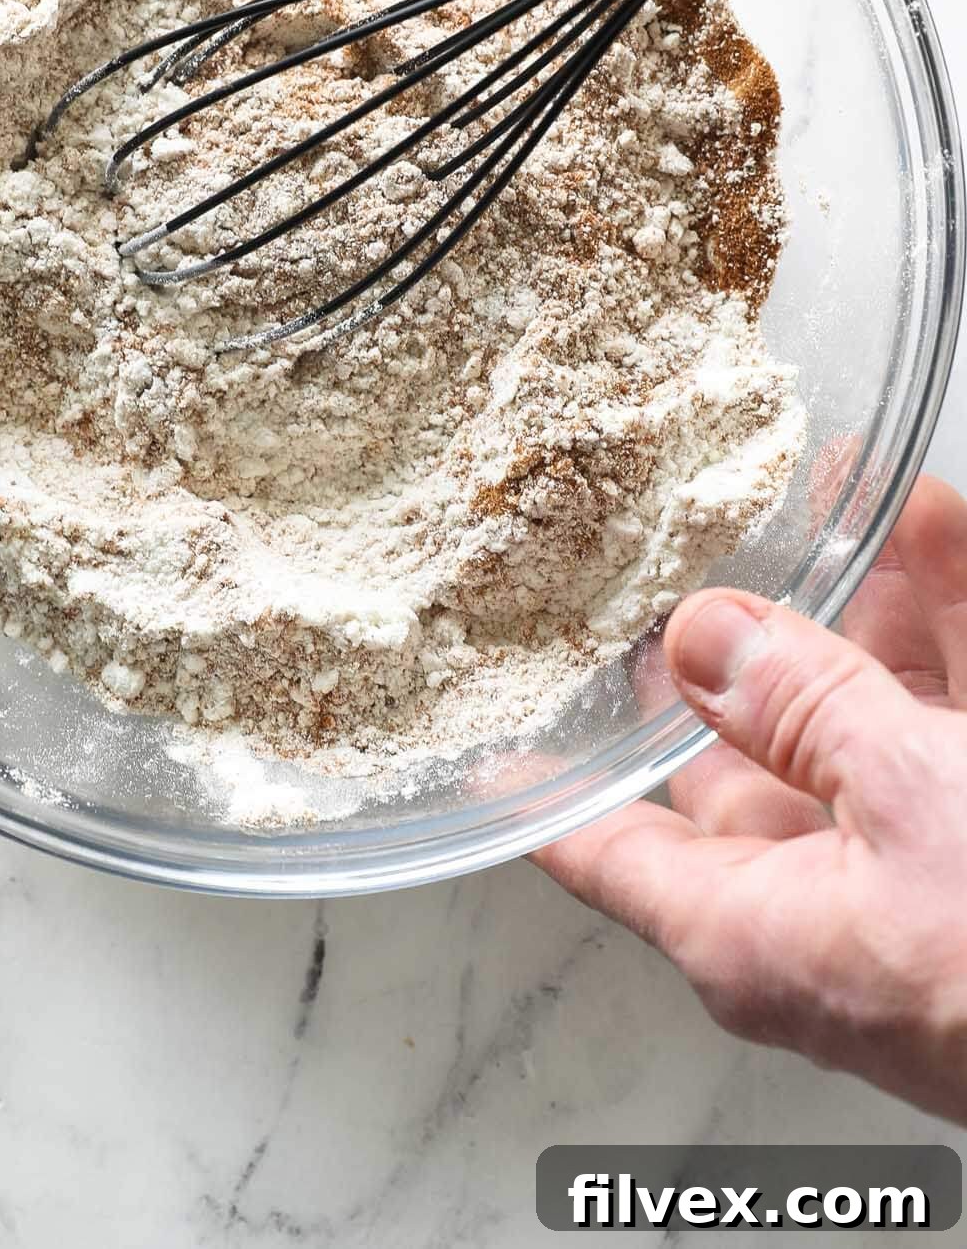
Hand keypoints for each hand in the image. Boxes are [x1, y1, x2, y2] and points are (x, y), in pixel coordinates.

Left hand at [535, 476, 966, 1124]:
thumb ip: (802, 707)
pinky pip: (946, 716)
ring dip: (853, 598)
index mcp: (750, 928)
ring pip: (855, 713)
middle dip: (734, 626)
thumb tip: (703, 637)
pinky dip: (943, 620)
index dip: (537, 772)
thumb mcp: (911, 803)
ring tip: (828, 478)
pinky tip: (932, 520)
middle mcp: (817, 904)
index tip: (485, 706)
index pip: (599, 843)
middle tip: (698, 520)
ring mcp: (910, 872)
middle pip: (739, 747)